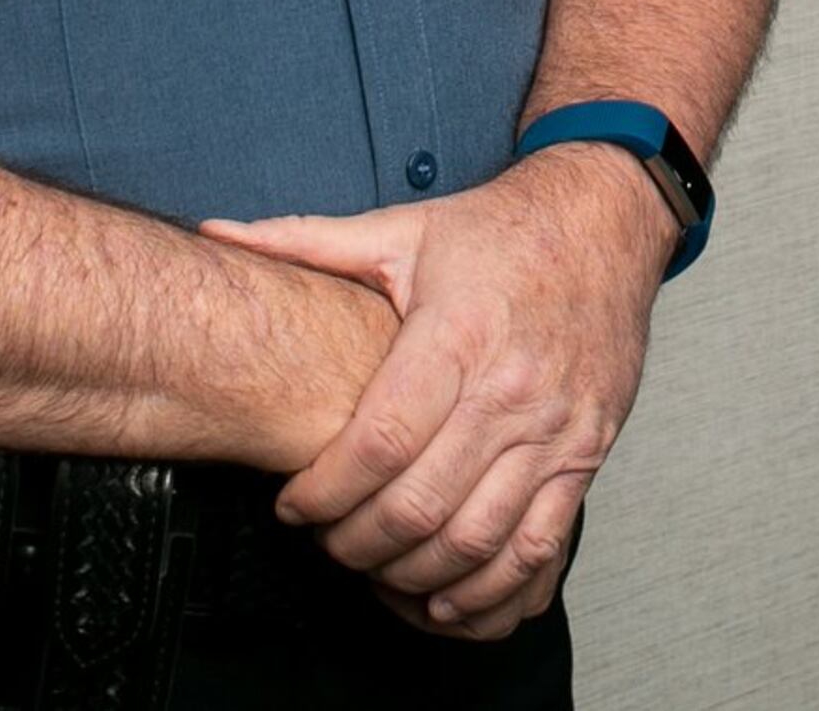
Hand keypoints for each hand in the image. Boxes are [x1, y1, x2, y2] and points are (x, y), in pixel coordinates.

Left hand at [203, 147, 671, 637]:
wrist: (603, 223)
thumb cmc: (501, 233)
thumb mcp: (401, 230)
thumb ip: (305, 241)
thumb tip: (215, 231)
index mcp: (456, 334)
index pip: (379, 443)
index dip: (324, 492)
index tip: (293, 505)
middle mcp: (510, 389)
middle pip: (420, 504)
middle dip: (356, 543)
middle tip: (326, 540)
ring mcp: (554, 428)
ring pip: (475, 539)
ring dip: (413, 573)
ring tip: (375, 566)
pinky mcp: (586, 453)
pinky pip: (540, 547)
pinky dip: (490, 589)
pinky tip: (448, 594)